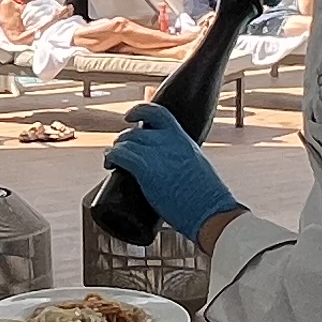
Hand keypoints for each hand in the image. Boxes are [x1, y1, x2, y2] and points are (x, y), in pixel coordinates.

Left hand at [105, 105, 238, 243]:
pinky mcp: (147, 171)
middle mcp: (169, 142)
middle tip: (121, 153)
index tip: (129, 116)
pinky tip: (109, 164)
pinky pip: (120, 156)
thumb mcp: (196, 166)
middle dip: (125, 140)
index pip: (158, 113)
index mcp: (182, 139)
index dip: (139, 110)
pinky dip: (111, 157)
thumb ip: (182, 159)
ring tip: (113, 161)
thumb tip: (173, 167)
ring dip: (116, 150)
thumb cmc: (207, 198)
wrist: (211, 211)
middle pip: (136, 131)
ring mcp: (157, 155)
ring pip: (126, 142)